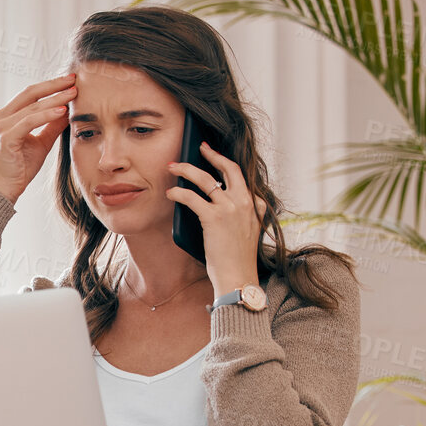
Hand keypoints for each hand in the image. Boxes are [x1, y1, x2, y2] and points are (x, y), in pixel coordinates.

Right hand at [0, 74, 76, 204]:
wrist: (5, 191)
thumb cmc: (20, 169)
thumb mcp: (41, 143)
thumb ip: (52, 126)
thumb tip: (68, 109)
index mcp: (7, 116)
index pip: (31, 94)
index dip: (51, 86)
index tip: (70, 81)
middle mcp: (1, 117)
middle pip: (31, 93)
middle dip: (54, 85)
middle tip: (74, 79)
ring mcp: (1, 126)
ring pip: (32, 106)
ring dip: (55, 99)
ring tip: (73, 94)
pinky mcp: (6, 137)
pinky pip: (30, 121)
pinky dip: (47, 115)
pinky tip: (62, 111)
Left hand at [166, 140, 269, 296]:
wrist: (238, 277)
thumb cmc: (238, 260)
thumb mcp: (248, 233)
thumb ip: (242, 215)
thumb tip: (218, 205)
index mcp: (255, 205)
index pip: (242, 176)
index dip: (226, 163)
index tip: (216, 156)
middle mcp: (245, 202)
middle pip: (228, 168)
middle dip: (211, 154)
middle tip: (199, 147)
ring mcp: (231, 208)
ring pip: (206, 179)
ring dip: (186, 169)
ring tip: (173, 166)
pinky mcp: (214, 218)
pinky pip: (192, 197)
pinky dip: (178, 193)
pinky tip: (170, 193)